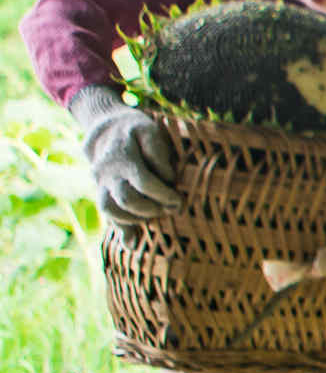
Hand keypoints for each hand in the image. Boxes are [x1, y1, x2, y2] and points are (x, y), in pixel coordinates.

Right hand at [70, 83, 180, 221]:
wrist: (103, 129)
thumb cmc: (135, 130)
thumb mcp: (149, 131)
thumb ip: (158, 154)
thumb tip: (167, 178)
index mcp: (122, 157)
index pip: (144, 182)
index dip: (164, 194)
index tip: (179, 200)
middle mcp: (107, 173)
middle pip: (127, 200)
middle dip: (152, 209)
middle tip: (171, 208)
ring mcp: (100, 185)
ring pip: (111, 210)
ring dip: (136, 220)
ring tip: (157, 214)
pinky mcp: (101, 194)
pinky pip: (107, 215)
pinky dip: (121, 230)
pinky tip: (133, 243)